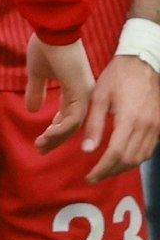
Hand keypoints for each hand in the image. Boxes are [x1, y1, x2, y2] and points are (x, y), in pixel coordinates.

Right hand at [27, 34, 95, 152]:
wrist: (52, 31)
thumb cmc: (45, 47)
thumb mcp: (37, 73)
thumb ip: (36, 91)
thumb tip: (31, 108)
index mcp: (75, 88)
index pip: (68, 115)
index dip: (55, 129)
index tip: (42, 138)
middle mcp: (84, 94)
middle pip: (72, 124)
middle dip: (56, 139)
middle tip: (41, 149)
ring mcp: (84, 94)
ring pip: (73, 125)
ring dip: (56, 137)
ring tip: (40, 144)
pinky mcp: (80, 93)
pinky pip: (73, 119)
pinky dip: (60, 130)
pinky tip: (47, 134)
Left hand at [67, 52, 159, 182]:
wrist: (143, 63)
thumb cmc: (118, 77)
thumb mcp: (99, 97)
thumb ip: (94, 125)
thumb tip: (87, 150)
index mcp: (130, 120)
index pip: (116, 154)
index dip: (102, 169)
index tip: (89, 176)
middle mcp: (147, 127)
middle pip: (129, 160)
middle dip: (110, 172)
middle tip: (94, 176)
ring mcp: (156, 127)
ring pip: (140, 158)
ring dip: (123, 168)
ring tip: (105, 170)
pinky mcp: (159, 125)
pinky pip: (149, 150)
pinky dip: (135, 158)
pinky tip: (122, 159)